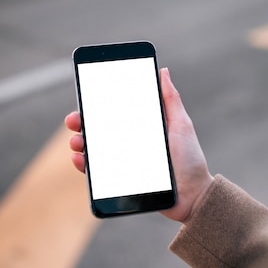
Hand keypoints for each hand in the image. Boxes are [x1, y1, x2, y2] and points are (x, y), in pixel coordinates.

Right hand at [65, 68, 213, 222]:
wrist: (193, 195)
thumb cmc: (190, 159)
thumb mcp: (181, 126)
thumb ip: (171, 100)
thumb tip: (162, 71)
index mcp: (142, 128)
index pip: (115, 113)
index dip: (98, 105)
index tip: (85, 97)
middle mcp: (130, 143)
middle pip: (98, 130)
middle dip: (81, 122)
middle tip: (74, 119)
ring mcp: (124, 163)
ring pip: (94, 150)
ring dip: (79, 143)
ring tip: (77, 141)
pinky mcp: (121, 182)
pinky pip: (97, 175)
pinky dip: (85, 166)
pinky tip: (80, 160)